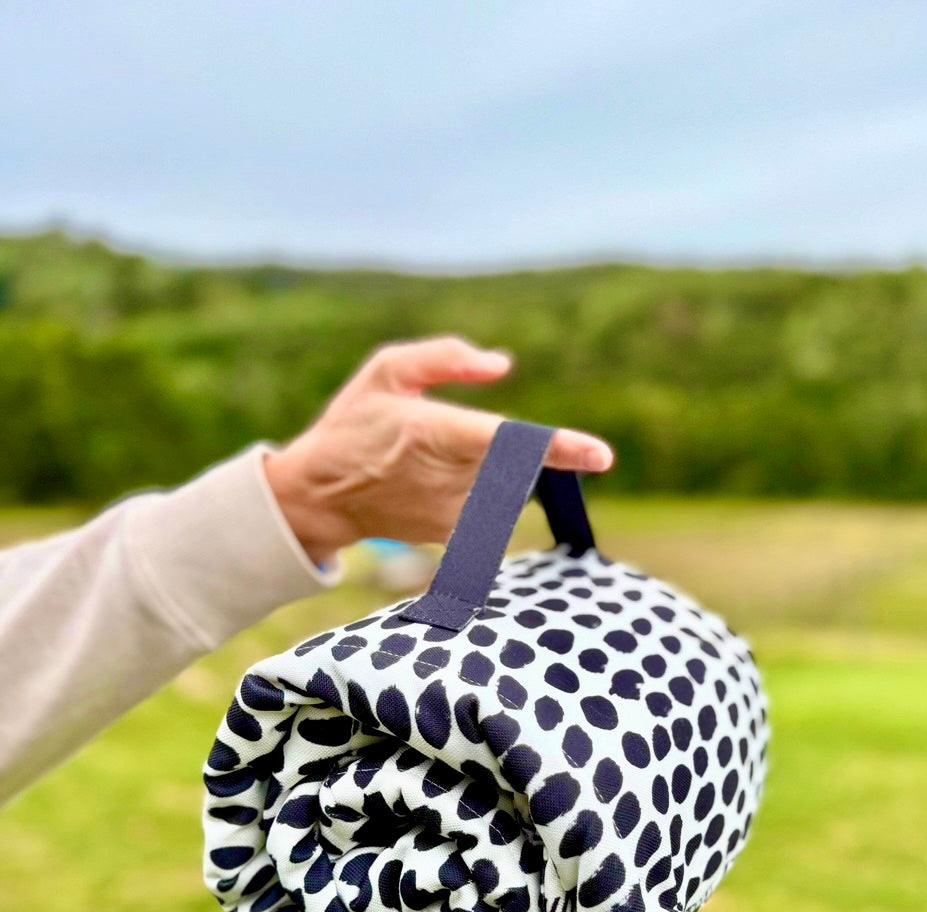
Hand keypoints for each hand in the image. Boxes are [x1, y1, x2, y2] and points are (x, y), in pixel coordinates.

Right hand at [264, 336, 613, 564]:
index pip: (509, 442)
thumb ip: (446, 358)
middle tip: (442, 440)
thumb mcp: (386, 370)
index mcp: (438, 432)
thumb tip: (502, 365)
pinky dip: (476, 489)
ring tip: (429, 463)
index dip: (558, 449)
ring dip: (487, 467)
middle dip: (503, 445)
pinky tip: (430, 485)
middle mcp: (452, 478)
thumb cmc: (356, 424)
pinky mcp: (456, 534)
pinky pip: (491, 503)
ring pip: (507, 480)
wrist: (321, 496)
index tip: (601, 456)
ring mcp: (455, 512)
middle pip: (515, 458)